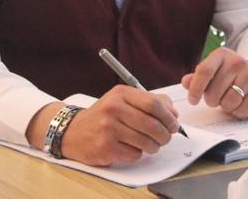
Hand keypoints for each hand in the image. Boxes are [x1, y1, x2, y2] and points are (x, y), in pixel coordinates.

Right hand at [26, 85, 180, 166]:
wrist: (73, 131)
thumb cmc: (104, 116)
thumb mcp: (123, 101)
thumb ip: (150, 103)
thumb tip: (173, 115)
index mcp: (120, 93)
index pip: (152, 103)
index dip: (168, 117)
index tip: (174, 124)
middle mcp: (113, 108)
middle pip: (151, 124)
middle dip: (164, 135)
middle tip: (166, 138)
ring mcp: (108, 128)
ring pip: (145, 141)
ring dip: (153, 147)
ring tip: (150, 145)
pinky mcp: (105, 147)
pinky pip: (134, 154)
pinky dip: (137, 154)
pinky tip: (130, 148)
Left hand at [181, 47, 247, 118]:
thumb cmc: (228, 77)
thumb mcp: (212, 73)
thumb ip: (196, 78)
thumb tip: (186, 82)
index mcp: (221, 54)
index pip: (204, 71)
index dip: (195, 89)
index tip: (192, 100)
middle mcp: (237, 61)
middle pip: (214, 91)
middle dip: (211, 101)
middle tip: (216, 98)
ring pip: (228, 103)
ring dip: (225, 107)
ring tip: (229, 100)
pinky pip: (241, 110)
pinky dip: (237, 112)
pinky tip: (240, 104)